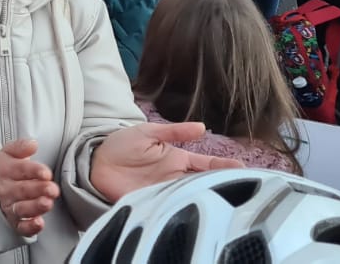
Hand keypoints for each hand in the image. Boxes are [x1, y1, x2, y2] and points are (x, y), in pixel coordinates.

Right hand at [0, 138, 57, 237]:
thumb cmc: (7, 170)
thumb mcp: (9, 154)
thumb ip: (20, 147)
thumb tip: (32, 143)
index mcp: (7, 170)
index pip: (20, 169)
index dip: (33, 171)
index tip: (46, 173)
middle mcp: (7, 189)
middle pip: (23, 190)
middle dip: (38, 189)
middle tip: (52, 189)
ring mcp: (10, 206)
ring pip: (21, 209)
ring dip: (35, 207)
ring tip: (47, 203)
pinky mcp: (14, 221)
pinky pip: (21, 227)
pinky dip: (29, 227)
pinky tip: (39, 223)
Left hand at [89, 121, 240, 202]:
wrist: (95, 162)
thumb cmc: (120, 145)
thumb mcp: (147, 132)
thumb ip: (173, 131)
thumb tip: (202, 127)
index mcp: (177, 160)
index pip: (206, 166)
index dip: (224, 168)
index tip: (243, 170)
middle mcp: (174, 179)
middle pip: (203, 185)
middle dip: (222, 187)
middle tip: (244, 190)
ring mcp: (163, 192)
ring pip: (190, 198)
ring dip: (204, 199)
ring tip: (226, 201)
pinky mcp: (150, 204)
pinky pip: (169, 208)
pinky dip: (180, 210)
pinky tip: (193, 211)